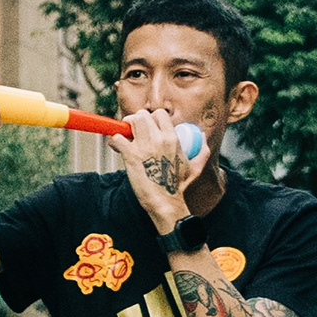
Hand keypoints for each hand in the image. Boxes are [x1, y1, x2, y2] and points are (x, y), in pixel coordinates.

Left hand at [105, 108, 191, 235]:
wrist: (166, 203)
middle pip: (142, 115)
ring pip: (130, 122)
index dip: (151, 118)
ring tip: (124, 137)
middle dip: (135, 120)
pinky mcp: (131, 156)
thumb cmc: (180, 187)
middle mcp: (158, 139)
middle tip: (133, 131)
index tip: (148, 127)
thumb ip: (202, 151)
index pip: (159, 114)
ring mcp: (144, 146)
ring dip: (124, 127)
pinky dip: (114, 140)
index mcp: (173, 138)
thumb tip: (202, 136)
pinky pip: (117, 138)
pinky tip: (117, 148)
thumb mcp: (196, 167)